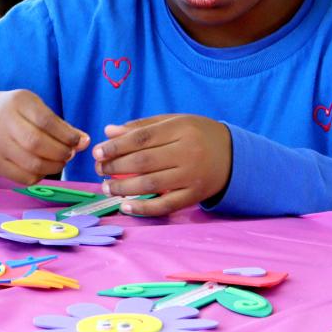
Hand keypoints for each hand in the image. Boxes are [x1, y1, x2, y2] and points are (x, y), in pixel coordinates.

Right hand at [0, 90, 89, 184]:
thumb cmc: (14, 112)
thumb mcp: (33, 107)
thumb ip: (59, 124)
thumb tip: (85, 142)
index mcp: (18, 102)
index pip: (46, 121)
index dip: (67, 135)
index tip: (79, 141)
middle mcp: (4, 122)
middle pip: (37, 144)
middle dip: (61, 152)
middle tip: (70, 153)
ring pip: (32, 164)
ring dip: (54, 166)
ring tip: (60, 160)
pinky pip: (23, 177)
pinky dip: (40, 176)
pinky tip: (44, 168)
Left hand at [92, 115, 231, 216]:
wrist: (233, 155)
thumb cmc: (197, 135)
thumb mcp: (174, 122)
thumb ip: (142, 127)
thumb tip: (108, 132)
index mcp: (181, 129)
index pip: (141, 139)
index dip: (116, 146)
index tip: (98, 152)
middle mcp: (188, 152)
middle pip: (143, 162)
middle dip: (115, 167)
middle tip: (99, 169)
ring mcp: (192, 176)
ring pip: (151, 185)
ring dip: (123, 188)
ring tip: (107, 187)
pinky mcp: (194, 196)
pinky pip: (165, 205)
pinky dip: (143, 208)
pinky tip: (126, 206)